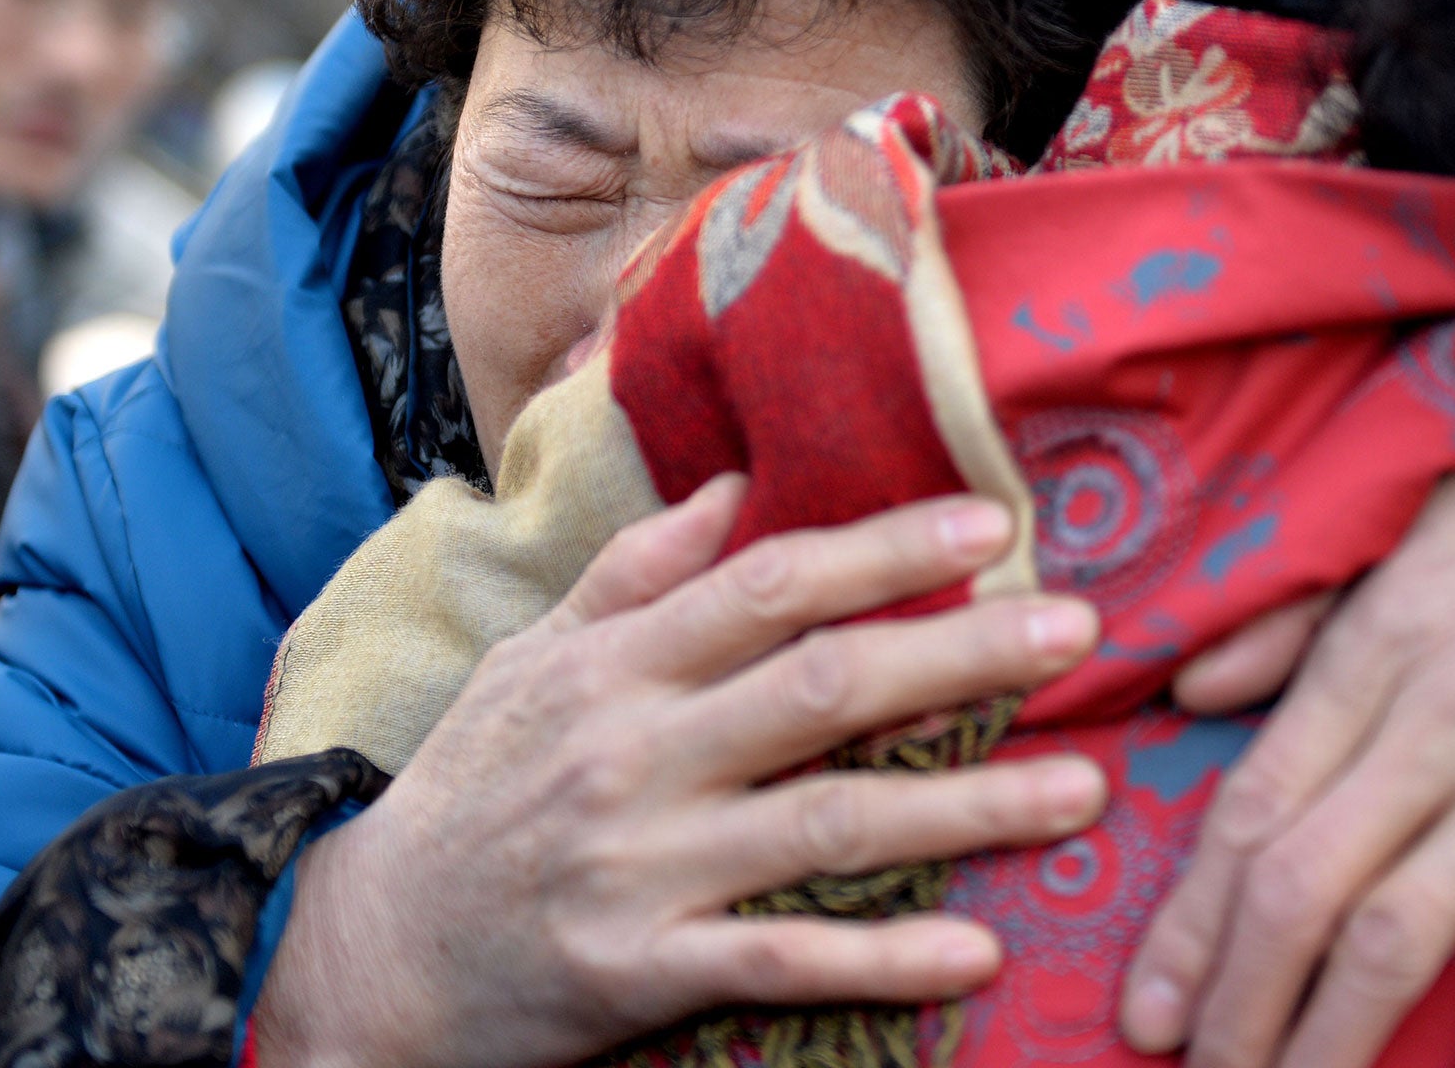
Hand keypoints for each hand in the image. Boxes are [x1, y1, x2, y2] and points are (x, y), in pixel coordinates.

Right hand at [252, 475, 1105, 1067]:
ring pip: (828, 826)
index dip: (881, 552)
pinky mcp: (643, 971)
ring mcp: (644, 867)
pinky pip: (782, 960)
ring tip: (1081, 788)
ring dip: (965, 807)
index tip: (987, 526)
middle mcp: (637, 754)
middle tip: (1076, 632)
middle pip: (823, 690)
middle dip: (959, 657)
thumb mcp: (533, 657)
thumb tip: (734, 484)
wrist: (373, 947)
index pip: (768, 588)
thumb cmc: (475, 784)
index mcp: (616, 666)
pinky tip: (976, 948)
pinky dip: (881, 958)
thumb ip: (635, 572)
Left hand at [1122, 352, 1454, 1067]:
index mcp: (1377, 649)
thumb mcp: (1411, 524)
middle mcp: (1443, 725)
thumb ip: (1291, 618)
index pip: (1249, 810)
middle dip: (1232, 1000)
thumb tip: (1187, 693)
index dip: (1185, 923)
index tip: (1143, 1002)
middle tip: (1186, 1066)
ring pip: (1400, 938)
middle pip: (1300, 889)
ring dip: (1327, 1040)